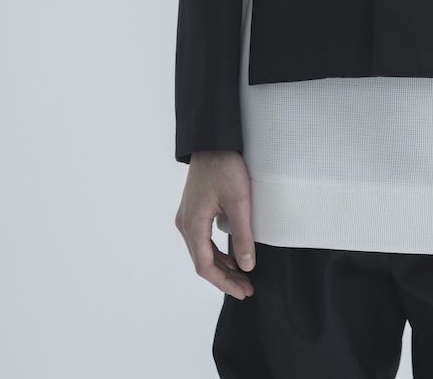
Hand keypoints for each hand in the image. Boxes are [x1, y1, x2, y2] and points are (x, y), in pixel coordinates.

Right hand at [175, 150, 255, 299]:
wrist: (212, 140)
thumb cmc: (225, 167)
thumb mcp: (239, 201)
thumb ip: (242, 235)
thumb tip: (247, 265)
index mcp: (193, 224)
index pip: (205, 266)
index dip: (224, 283)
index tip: (244, 291)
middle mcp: (185, 224)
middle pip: (202, 261)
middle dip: (225, 278)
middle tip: (247, 288)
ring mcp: (187, 217)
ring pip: (201, 251)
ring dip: (221, 266)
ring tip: (243, 276)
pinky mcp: (192, 210)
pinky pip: (202, 239)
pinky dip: (216, 252)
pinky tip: (232, 256)